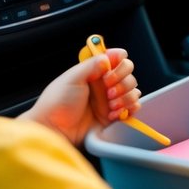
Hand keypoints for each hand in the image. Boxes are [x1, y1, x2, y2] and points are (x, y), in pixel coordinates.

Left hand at [19, 47, 139, 145]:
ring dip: (125, 97)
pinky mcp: (115, 115)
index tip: (111, 67)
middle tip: (108, 89)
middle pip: (129, 73)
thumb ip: (91, 65)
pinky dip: (127, 109)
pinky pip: (133, 107)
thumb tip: (107, 57)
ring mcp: (111, 100)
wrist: (55, 130)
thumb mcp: (71, 78)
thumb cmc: (57, 104)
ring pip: (133, 91)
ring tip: (110, 105)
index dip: (119, 59)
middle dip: (122, 81)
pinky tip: (112, 114)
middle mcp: (105, 84)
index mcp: (94, 72)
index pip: (117, 58)